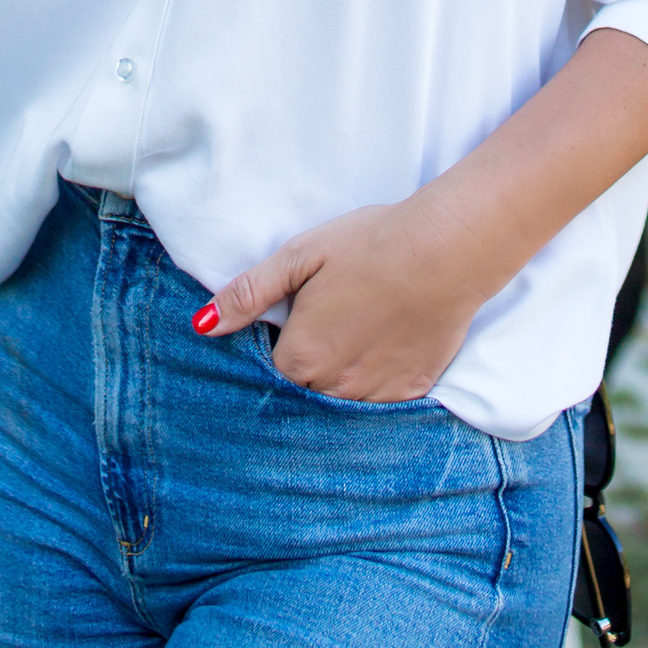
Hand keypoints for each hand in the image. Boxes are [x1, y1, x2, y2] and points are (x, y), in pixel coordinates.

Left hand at [192, 197, 488, 402]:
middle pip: (304, 390)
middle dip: (307, 366)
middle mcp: (334, 387)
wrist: (446, 250)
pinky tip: (385, 347)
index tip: (295, 320)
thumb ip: (249, 294)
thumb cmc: (370, 244)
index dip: (279, 345)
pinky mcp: (411, 393)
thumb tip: (202, 325)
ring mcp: (375, 395)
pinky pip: (380, 403)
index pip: (272, 370)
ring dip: (339, 379)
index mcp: (301, 356)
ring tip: (358, 334)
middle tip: (329, 323)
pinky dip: (376, 382)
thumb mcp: (300, 256)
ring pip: (341, 402)